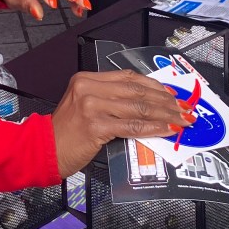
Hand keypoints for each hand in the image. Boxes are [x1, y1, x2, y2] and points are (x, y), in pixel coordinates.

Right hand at [51, 71, 189, 177]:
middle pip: (137, 91)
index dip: (155, 86)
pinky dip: (153, 127)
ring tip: (182, 120)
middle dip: (166, 100)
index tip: (173, 95)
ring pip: (138, 107)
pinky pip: (132, 125)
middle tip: (186, 109)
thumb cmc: (66, 133)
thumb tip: (147, 106)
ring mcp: (91, 105)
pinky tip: (167, 130)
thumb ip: (110, 101)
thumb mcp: (85, 107)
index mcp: (87, 79)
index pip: (129, 77)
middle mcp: (89, 87)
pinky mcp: (96, 125)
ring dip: (166, 115)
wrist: (42, 150)